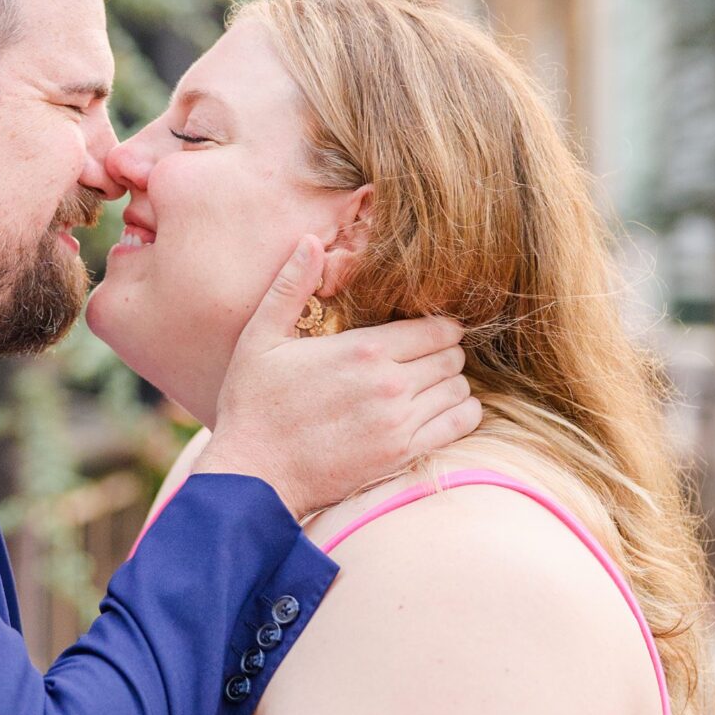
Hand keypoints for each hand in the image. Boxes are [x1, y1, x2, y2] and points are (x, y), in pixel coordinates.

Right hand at [198, 236, 478, 514]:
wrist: (254, 474)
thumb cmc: (253, 404)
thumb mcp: (261, 338)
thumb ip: (290, 286)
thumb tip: (309, 240)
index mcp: (363, 349)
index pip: (436, 327)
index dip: (438, 325)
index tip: (427, 330)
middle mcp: (390, 384)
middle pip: (452, 356)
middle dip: (445, 352)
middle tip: (426, 356)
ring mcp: (399, 422)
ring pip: (459, 389)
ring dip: (451, 383)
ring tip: (429, 384)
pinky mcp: (402, 455)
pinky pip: (459, 425)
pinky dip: (461, 414)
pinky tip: (440, 410)